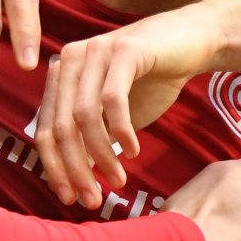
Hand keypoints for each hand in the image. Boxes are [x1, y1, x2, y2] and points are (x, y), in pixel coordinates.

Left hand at [34, 2, 223, 206]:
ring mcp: (96, 51)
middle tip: (92, 198)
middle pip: (61, 126)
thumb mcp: (116, 118)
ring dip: (100, 154)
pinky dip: (121, 130)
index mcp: (62, 76)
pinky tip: (132, 150)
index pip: (46, 128)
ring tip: (118, 178)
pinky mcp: (124, 49)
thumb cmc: (153, 81)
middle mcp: (71, 60)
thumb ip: (91, 142)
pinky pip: (113, 99)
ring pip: (84, 116)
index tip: (69, 198)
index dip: (54, 167)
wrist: (194, 41)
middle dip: (75, 169)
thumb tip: (73, 183)